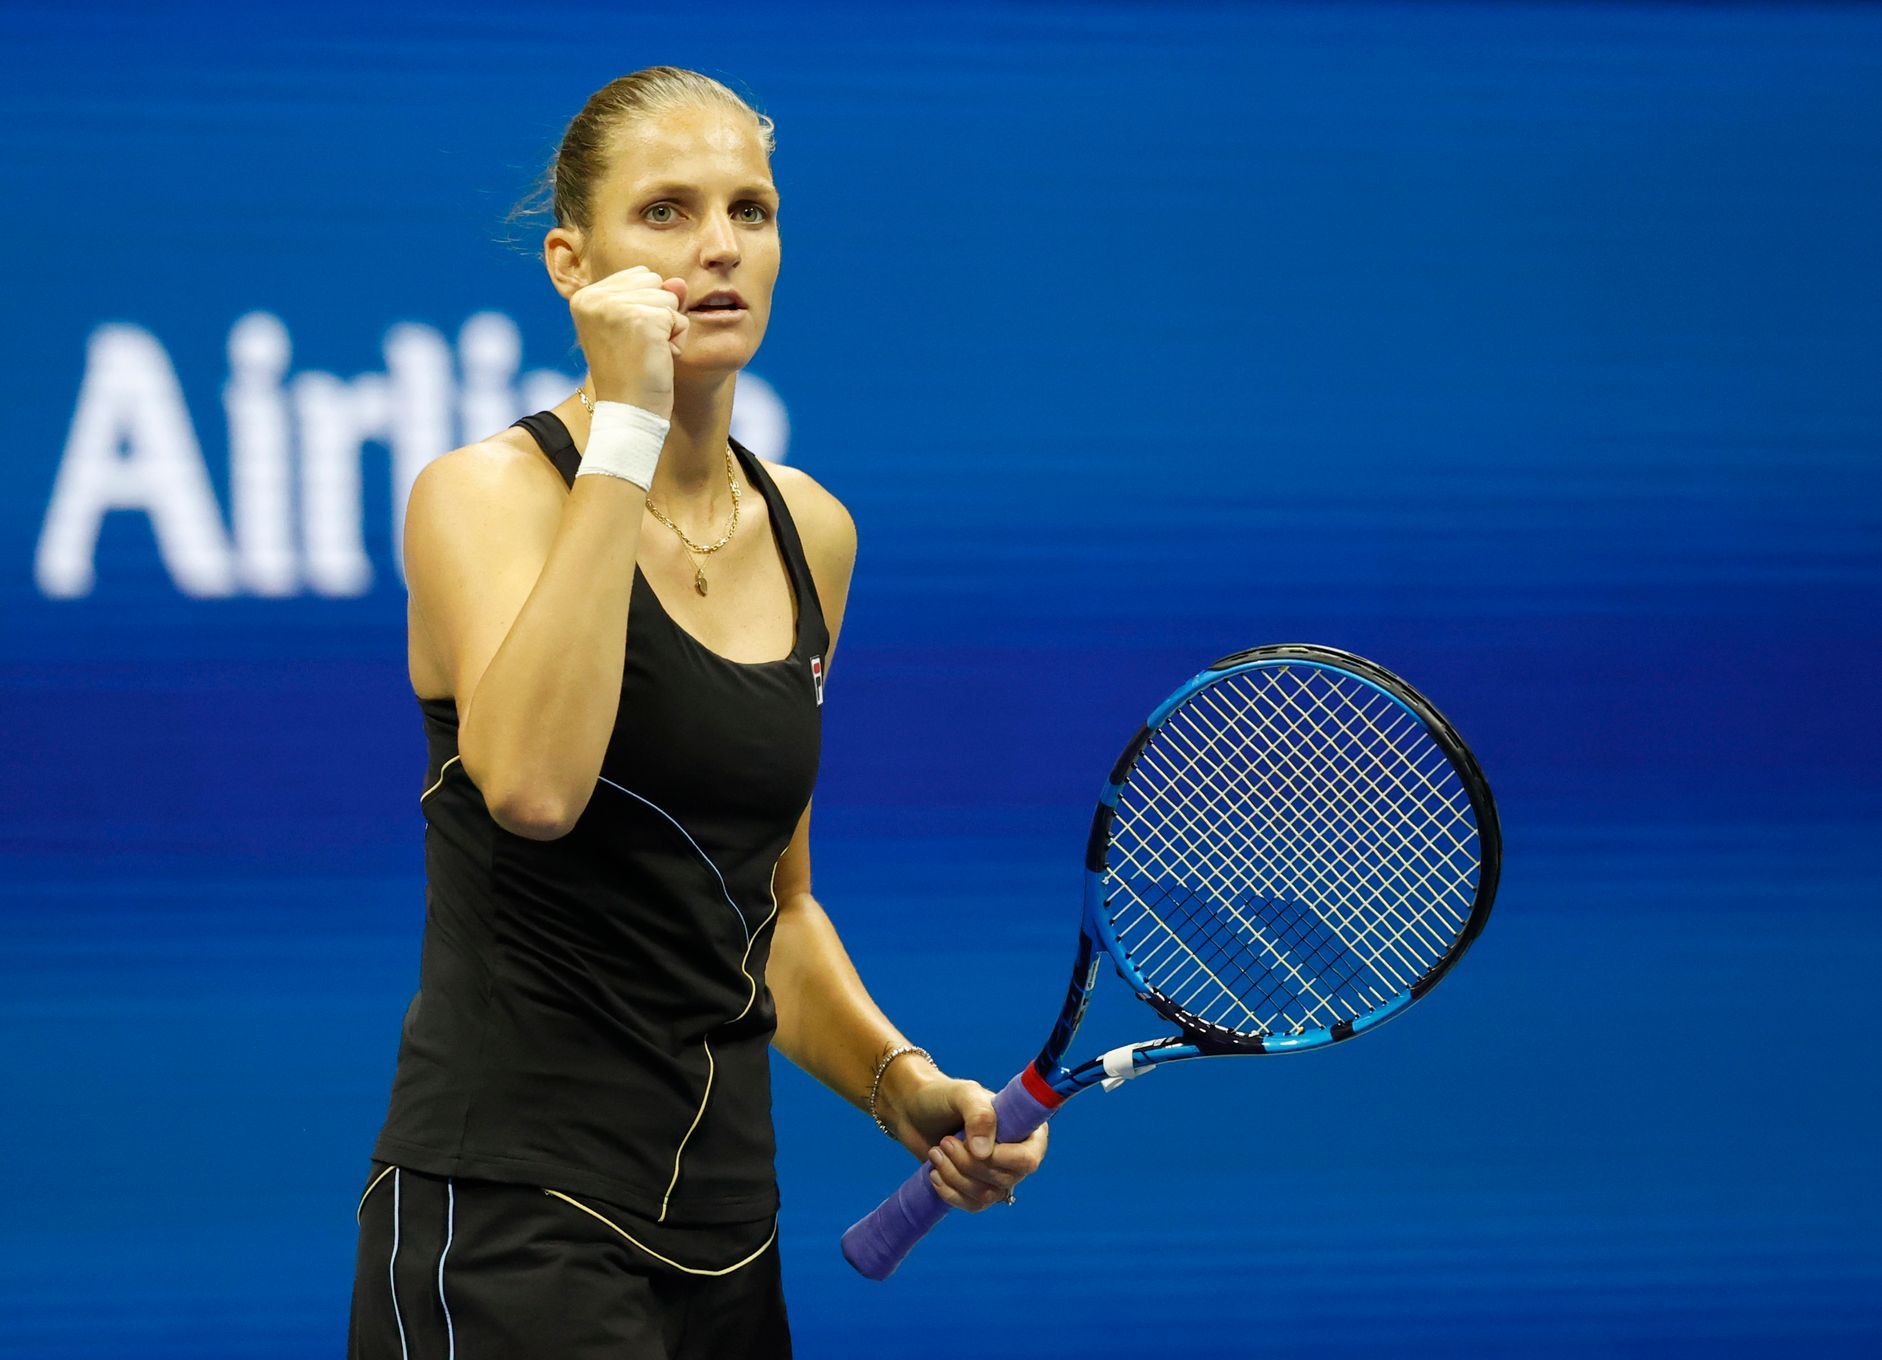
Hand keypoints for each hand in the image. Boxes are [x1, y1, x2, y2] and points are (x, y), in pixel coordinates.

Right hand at [568, 266, 688, 418]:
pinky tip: (658, 358)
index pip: (638, 275)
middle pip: (653, 280)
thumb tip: (678, 282)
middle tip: (638, 346)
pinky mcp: (643, 318)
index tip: (627, 339)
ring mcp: (617, 306)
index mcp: (585, 296)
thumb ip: (655, 296)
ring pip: (669, 297)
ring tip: (646, 352)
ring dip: (668, 328)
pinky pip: (679, 318)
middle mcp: (595, 297)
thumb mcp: (636, 328)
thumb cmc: (630, 373)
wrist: (628, 411)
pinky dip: (677, 341)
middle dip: (657, 313)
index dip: (645, 307)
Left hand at [890, 1070, 1048, 1212]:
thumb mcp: (963, 1094)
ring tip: (936, 1153)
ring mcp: (998, 1174)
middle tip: (944, 1142)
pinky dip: (950, 1193)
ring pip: (987, 1195)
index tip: (966, 1142)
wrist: (914, 1111)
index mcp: (1025, 1129)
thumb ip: (979, 1114)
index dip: (1000, 1158)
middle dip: (967, 1164)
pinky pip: (973, 1205)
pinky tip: (935, 1173)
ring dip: (955, 1177)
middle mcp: (1017, 1154)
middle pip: (1004, 1179)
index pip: (1028, 1158)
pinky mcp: (977, 1188)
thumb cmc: (943, 1097)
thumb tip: (984, 1154)